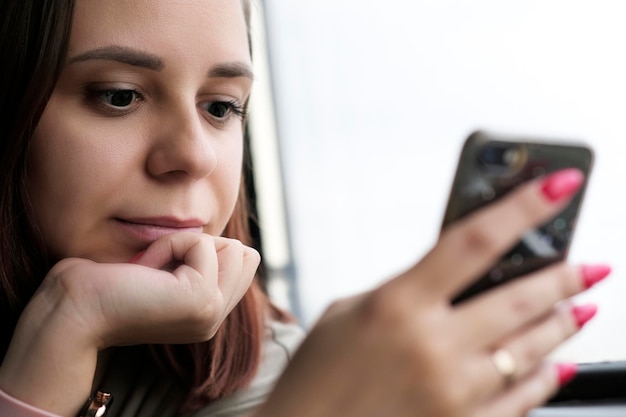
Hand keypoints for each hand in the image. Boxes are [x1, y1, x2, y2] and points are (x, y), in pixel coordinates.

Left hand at [0, 232, 258, 415]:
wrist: (74, 310)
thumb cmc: (105, 285)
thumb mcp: (167, 273)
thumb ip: (201, 265)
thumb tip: (234, 244)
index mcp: (208, 314)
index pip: (244, 263)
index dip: (206, 248)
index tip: (162, 267)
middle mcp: (215, 319)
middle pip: (245, 255)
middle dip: (200, 244)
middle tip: (157, 266)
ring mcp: (212, 313)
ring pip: (230, 247)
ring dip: (185, 243)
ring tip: (151, 268)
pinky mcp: (202, 299)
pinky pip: (202, 244)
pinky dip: (170, 245)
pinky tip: (144, 270)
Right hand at [256, 169, 607, 416]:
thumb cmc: (319, 374)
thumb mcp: (349, 311)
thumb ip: (404, 290)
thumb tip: (452, 276)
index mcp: (398, 304)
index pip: (475, 240)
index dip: (524, 206)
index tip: (560, 185)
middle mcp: (433, 346)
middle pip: (520, 297)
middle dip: (566, 274)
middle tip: (588, 264)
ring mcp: (453, 391)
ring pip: (532, 347)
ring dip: (564, 322)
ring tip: (581, 305)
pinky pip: (523, 399)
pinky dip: (547, 377)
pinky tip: (558, 361)